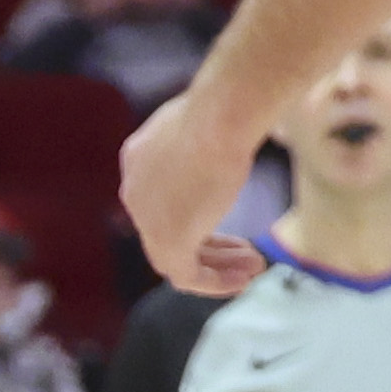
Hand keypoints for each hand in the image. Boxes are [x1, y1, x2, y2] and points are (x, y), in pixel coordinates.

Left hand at [115, 92, 264, 298]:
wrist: (218, 120)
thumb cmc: (226, 110)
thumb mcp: (214, 117)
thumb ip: (214, 129)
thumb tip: (240, 118)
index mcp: (140, 157)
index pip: (164, 194)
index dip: (200, 207)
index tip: (230, 211)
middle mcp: (135, 190)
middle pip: (171, 224)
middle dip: (212, 241)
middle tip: (247, 249)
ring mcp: (146, 218)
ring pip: (177, 253)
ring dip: (217, 263)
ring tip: (254, 267)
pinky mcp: (165, 241)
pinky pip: (185, 274)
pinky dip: (214, 281)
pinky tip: (243, 280)